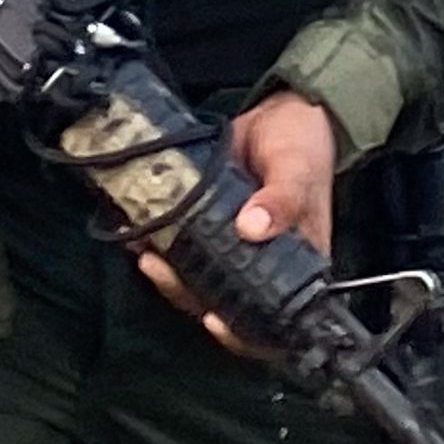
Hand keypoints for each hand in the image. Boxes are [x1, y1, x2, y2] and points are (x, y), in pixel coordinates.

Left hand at [135, 89, 337, 353]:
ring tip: (144, 250)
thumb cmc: (306, 145)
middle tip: (160, 268)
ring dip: (167, 273)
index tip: (215, 320)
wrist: (285, 110)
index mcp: (295, 266)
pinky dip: (158, 242)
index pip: (270, 322)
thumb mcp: (299, 169)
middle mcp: (260, 263)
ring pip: (196, 278)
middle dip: (186, 293)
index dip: (242, 333)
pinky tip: (137, 230)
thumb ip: (282, 198)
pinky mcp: (208, 223)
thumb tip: (252, 228)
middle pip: (222, 301)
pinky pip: (182, 244)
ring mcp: (231, 246)